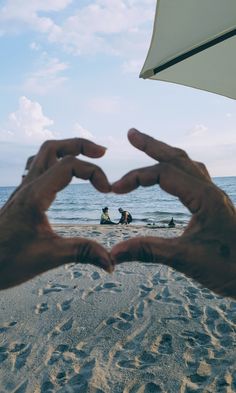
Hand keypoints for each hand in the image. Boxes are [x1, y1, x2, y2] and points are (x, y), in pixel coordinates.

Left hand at [0, 138, 112, 288]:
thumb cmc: (7, 261)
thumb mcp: (48, 257)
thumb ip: (82, 253)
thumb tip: (111, 262)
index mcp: (35, 195)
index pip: (69, 164)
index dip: (94, 172)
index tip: (107, 191)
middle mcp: (28, 186)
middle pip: (53, 147)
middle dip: (80, 145)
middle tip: (102, 153)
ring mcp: (23, 190)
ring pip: (43, 154)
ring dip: (66, 150)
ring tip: (86, 157)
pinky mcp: (22, 197)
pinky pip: (37, 168)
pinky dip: (54, 162)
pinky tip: (63, 175)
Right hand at [112, 129, 235, 298]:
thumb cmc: (228, 267)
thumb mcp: (185, 259)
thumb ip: (149, 251)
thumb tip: (114, 252)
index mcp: (204, 197)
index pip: (163, 173)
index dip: (136, 177)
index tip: (115, 189)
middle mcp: (210, 191)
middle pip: (177, 158)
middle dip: (152, 145)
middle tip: (131, 134)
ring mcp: (213, 196)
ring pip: (187, 165)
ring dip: (165, 153)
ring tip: (148, 146)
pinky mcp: (214, 204)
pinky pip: (195, 176)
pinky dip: (177, 168)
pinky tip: (171, 174)